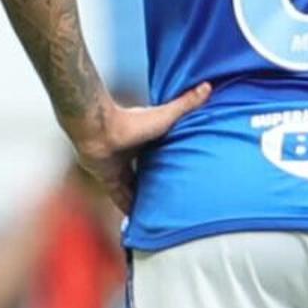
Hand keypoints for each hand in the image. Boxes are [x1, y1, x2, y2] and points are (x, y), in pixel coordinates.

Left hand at [74, 83, 210, 215]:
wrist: (99, 130)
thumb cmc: (132, 121)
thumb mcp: (166, 116)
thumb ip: (186, 103)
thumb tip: (208, 85)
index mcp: (145, 142)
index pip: (158, 156)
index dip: (168, 164)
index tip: (181, 172)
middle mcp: (131, 156)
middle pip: (146, 174)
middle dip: (156, 185)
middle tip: (172, 199)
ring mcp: (119, 169)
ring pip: (134, 189)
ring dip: (143, 199)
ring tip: (159, 215)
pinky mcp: (109, 181)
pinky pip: (120, 198)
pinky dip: (128, 209)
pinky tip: (137, 221)